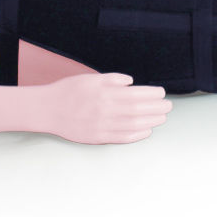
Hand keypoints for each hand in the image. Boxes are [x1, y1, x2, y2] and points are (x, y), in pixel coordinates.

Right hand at [44, 73, 172, 143]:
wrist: (47, 109)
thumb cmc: (70, 91)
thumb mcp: (91, 78)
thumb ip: (113, 79)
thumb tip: (132, 82)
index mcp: (105, 93)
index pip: (137, 95)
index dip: (153, 95)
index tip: (161, 93)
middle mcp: (106, 110)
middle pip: (139, 111)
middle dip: (157, 108)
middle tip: (168, 106)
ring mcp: (102, 126)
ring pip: (133, 125)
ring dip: (152, 122)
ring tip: (162, 118)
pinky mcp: (97, 138)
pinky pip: (122, 138)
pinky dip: (137, 135)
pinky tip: (147, 131)